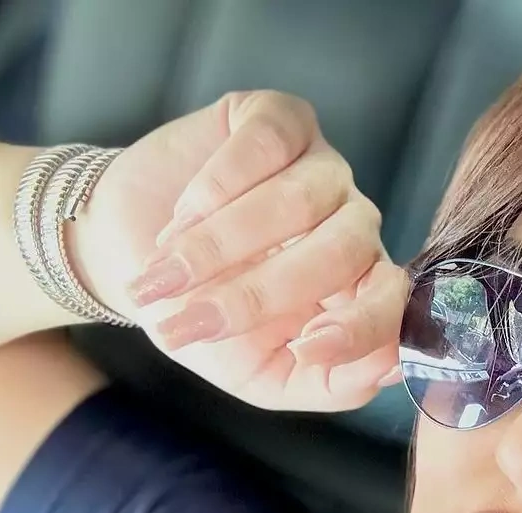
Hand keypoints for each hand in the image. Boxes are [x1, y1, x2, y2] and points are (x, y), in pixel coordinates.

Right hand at [70, 91, 408, 410]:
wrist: (129, 256)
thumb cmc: (203, 319)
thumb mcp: (262, 375)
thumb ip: (328, 385)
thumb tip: (389, 370)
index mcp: (359, 291)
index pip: (393, 302)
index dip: (360, 326)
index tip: (305, 348)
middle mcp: (353, 225)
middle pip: (343, 250)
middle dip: (261, 292)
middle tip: (193, 318)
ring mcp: (323, 169)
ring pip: (300, 200)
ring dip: (222, 243)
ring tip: (168, 271)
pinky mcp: (280, 119)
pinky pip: (269, 145)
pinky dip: (217, 186)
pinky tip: (182, 217)